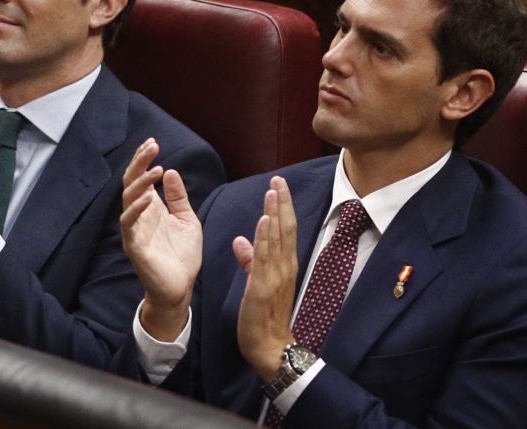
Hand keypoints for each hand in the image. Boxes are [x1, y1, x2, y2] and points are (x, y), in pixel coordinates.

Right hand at [120, 138, 201, 340]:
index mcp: (150, 208)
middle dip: (139, 163)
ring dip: (140, 183)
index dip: (144, 159)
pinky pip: (129, 225)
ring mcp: (134, 231)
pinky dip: (137, 209)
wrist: (181, 287)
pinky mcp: (134, 247)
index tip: (153, 142)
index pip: (140, 178)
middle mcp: (138, 216)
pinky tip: (149, 198)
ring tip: (156, 168)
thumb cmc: (182, 255)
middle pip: (131, 183)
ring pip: (128, 200)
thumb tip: (171, 172)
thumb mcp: (187, 220)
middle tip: (152, 146)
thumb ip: (178, 198)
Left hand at [234, 176, 297, 381]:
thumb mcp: (257, 283)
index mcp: (284, 265)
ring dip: (274, 212)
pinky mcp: (262, 287)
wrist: (270, 347)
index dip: (283, 206)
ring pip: (277, 238)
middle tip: (279, 178)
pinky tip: (264, 221)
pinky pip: (264, 258)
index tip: (279, 185)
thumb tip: (241, 241)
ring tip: (272, 190)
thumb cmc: (265, 317)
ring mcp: (275, 276)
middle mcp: (284, 267)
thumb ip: (251, 261)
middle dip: (282, 202)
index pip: (285, 230)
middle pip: (285, 228)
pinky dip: (265, 237)